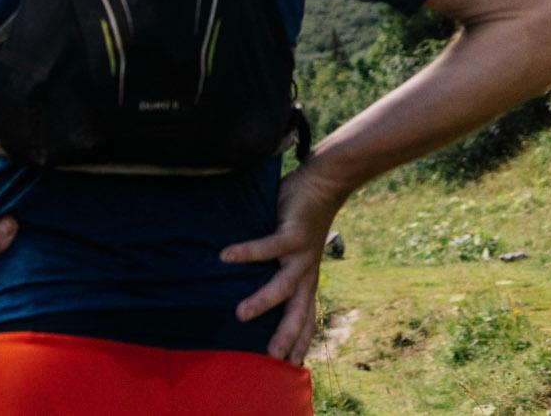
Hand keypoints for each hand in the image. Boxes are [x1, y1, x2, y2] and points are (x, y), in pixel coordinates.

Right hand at [221, 165, 349, 363]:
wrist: (324, 185)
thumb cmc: (302, 216)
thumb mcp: (292, 248)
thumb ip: (274, 262)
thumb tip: (241, 273)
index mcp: (306, 278)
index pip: (306, 317)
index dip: (301, 341)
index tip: (293, 366)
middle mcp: (306, 272)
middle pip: (299, 312)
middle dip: (287, 337)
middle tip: (272, 359)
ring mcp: (301, 255)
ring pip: (283, 286)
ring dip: (263, 301)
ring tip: (241, 314)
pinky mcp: (293, 234)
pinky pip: (268, 247)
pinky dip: (247, 253)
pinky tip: (226, 256)